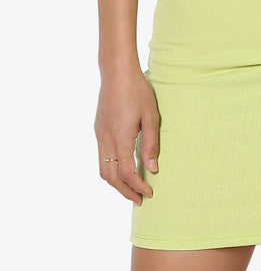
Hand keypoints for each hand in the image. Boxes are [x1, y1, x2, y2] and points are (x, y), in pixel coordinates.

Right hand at [94, 68, 159, 204]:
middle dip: (124, 191)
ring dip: (116, 183)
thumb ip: (151, 145)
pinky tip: (123, 168)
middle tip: (140, 199)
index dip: (137, 186)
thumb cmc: (138, 91)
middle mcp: (106, 139)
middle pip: (110, 176)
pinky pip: (101, 157)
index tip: (149, 193)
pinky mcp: (98, 130)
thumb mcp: (151, 116)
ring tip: (131, 189)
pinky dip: (111, 169)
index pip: (126, 172)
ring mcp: (99, 134)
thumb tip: (152, 170)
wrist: (116, 72)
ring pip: (102, 169)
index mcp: (120, 137)